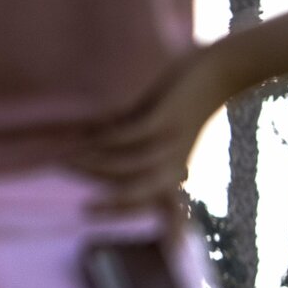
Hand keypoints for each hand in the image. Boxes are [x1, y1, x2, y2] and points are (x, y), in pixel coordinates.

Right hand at [71, 47, 233, 222]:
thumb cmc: (188, 96)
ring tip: (65, 159)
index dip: (121, 212)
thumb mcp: (161, 122)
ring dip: (91, 164)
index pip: (148, 200)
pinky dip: (101, 139)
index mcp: (175, 167)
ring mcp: (168, 141)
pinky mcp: (163, 118)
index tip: (93, 216)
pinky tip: (83, 136)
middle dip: (110, 205)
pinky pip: (125, 137)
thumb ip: (134, 134)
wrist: (223, 70)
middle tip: (82, 209)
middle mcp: (173, 162)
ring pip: (124, 166)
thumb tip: (94, 139)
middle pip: (137, 193)